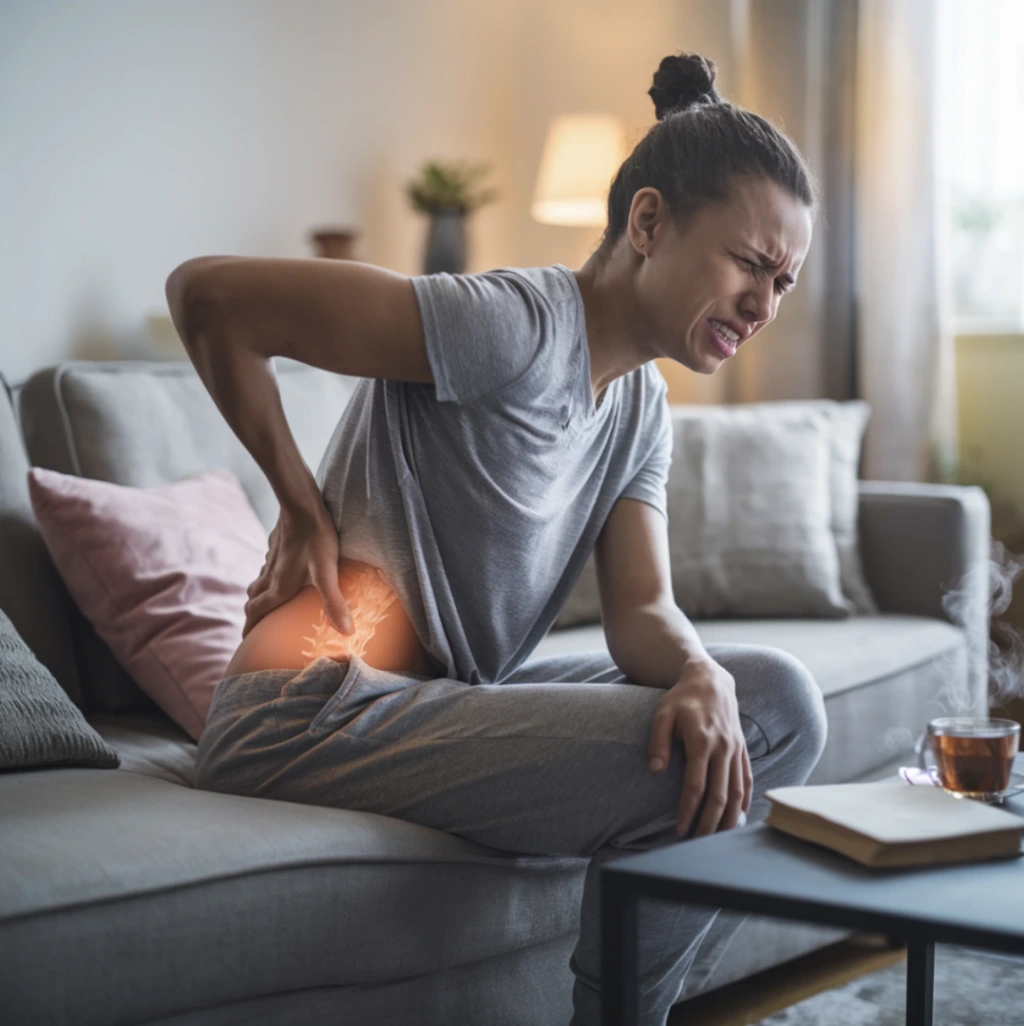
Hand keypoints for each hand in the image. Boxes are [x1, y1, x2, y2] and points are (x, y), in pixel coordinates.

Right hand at [242, 501, 353, 638]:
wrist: (302, 503)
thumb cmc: (316, 538)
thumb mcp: (327, 573)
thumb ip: (334, 602)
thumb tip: (347, 632)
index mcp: (278, 587)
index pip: (256, 613)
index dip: (250, 630)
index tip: (247, 643)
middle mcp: (270, 575)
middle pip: (253, 600)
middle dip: (253, 616)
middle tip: (257, 628)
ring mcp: (271, 559)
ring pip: (258, 582)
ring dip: (259, 596)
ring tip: (268, 604)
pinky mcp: (276, 546)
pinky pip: (267, 567)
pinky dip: (268, 577)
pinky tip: (281, 572)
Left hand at [647, 655, 752, 837]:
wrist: (711, 680)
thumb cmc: (681, 698)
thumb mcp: (662, 713)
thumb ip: (658, 742)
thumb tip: (656, 771)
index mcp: (702, 742)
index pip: (696, 786)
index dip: (688, 811)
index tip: (680, 829)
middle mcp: (723, 748)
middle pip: (720, 795)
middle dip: (709, 823)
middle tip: (698, 843)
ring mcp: (735, 749)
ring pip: (737, 792)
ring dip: (730, 818)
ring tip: (719, 838)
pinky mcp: (742, 749)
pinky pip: (747, 779)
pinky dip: (745, 800)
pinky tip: (739, 817)